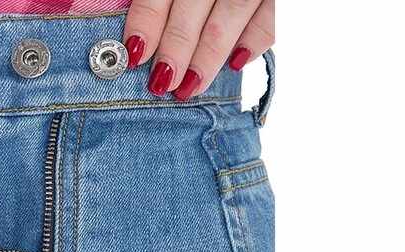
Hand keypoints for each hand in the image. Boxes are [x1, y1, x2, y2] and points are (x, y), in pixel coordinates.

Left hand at [123, 0, 273, 100]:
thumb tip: (140, 35)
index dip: (147, 22)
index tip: (136, 54)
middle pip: (194, 3)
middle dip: (176, 47)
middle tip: (163, 82)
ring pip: (231, 12)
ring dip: (209, 56)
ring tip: (191, 86)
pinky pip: (272, 15)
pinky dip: (256, 40)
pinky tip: (238, 61)